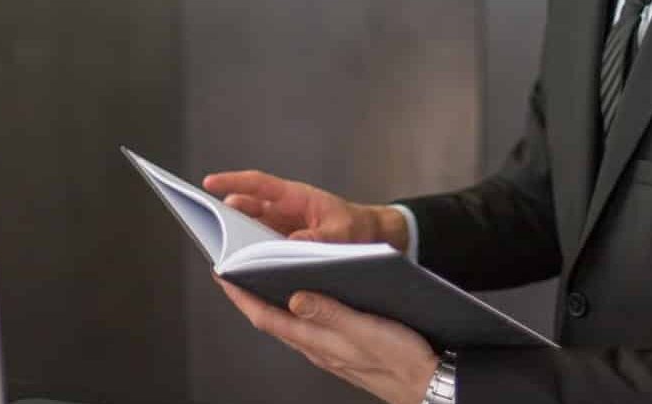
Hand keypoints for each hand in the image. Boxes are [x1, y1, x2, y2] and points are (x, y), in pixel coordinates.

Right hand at [202, 169, 409, 251]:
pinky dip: (249, 258)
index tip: (208, 183)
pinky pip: (259, 249)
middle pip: (246, 209)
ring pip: (249, 231)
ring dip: (236, 241)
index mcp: (296, 197)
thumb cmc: (357, 228)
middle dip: (225, 217)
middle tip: (208, 230)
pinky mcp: (281, 246)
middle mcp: (283, 210)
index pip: (259, 185)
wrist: (370, 238)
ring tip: (222, 257)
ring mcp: (279, 228)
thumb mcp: (342, 232)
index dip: (232, 182)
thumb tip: (289, 246)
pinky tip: (241, 273)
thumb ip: (318, 238)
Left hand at [217, 278, 437, 403]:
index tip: (222, 273)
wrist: (428, 384)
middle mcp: (317, 346)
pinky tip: (305, 296)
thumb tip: (293, 297)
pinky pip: (309, 326)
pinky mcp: (344, 348)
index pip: (266, 316)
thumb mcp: (366, 329)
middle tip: (234, 268)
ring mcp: (329, 349)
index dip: (241, 295)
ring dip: (271, 300)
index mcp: (317, 341)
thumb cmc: (402, 359)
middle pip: (272, 318)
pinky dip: (298, 307)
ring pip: (289, 323)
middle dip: (250, 294)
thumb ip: (330, 313)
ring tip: (261, 276)